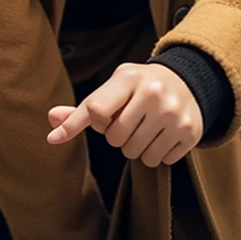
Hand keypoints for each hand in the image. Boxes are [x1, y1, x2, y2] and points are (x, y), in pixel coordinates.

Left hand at [46, 63, 202, 167]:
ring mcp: (173, 113)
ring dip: (136, 148)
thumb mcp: (113, 88)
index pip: (95, 110)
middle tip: (130, 121)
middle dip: (118, 136)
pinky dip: (157, 154)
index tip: (75, 131)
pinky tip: (163, 134)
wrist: (186, 82)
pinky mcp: (189, 132)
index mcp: (128, 78)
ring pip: (137, 154)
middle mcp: (152, 93)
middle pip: (115, 138)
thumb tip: (51, 121)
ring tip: (146, 128)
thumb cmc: (139, 87)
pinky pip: (160, 161)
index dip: (88, 124)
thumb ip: (84, 108)